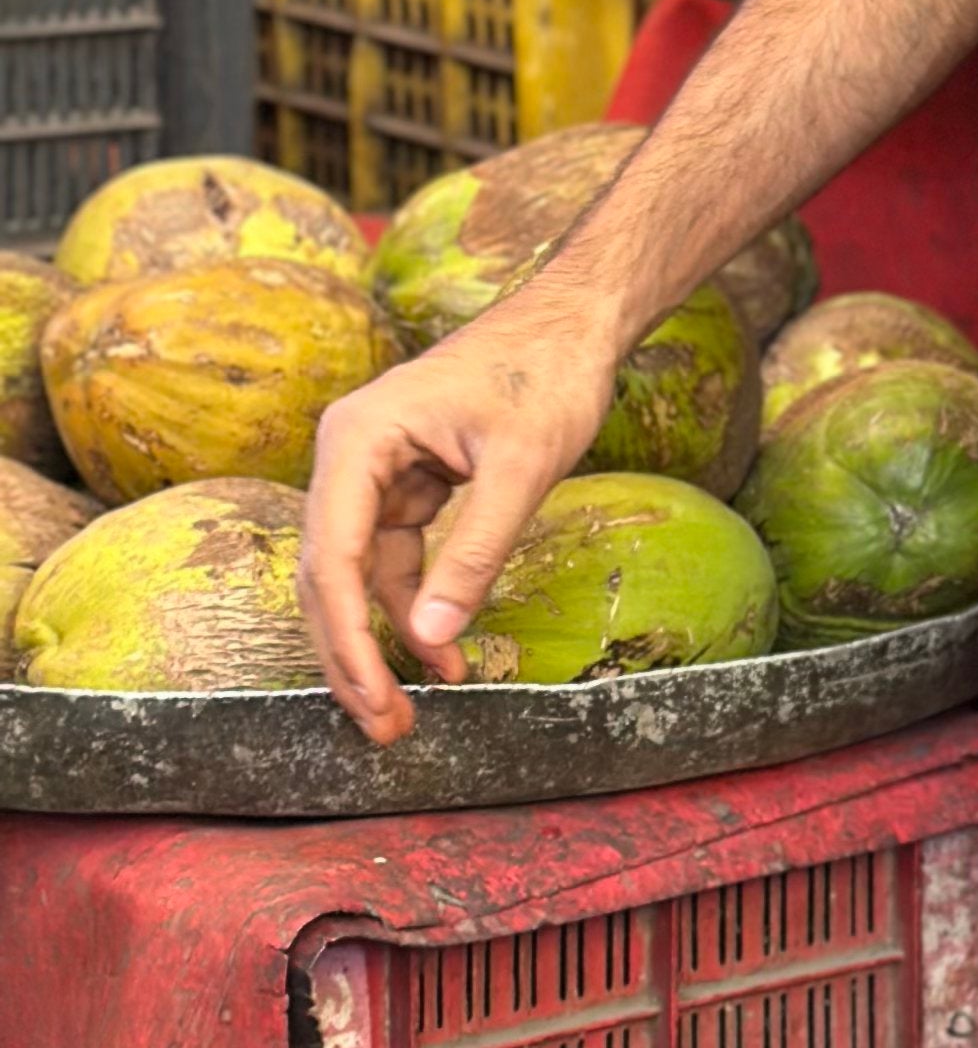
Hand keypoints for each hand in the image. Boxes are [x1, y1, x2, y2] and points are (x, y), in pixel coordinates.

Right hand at [299, 288, 619, 743]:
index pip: (333, 557)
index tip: (375, 699)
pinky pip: (395, 556)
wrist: (577, 320)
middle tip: (385, 727)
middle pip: (331, 573)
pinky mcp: (406, 481)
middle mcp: (351, 454)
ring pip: (361, 573)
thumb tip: (429, 638)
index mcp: (358, 439)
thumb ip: (475, 555)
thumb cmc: (549, 374)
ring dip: (387, 637)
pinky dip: (416, 603)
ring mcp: (375, 469)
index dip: (347, 637)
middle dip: (355, 654)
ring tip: (417, 705)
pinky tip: (445, 648)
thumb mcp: (521, 469)